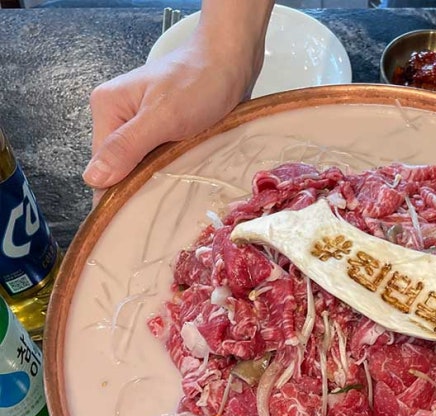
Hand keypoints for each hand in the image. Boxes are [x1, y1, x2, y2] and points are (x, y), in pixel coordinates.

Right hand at [83, 0, 271, 195]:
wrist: (231, 60)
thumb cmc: (199, 82)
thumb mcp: (162, 117)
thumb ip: (127, 146)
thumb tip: (92, 179)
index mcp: (107, 108)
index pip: (101, 166)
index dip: (116, 194)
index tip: (136, 220)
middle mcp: (118, 116)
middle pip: (119, 168)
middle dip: (137, 189)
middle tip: (161, 213)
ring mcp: (140, 124)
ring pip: (140, 167)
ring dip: (155, 183)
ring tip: (173, 200)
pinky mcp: (162, 130)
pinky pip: (158, 161)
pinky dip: (168, 173)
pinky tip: (180, 183)